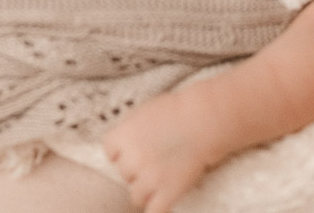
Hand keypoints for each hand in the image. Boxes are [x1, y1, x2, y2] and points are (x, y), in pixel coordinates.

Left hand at [103, 89, 220, 212]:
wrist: (203, 119)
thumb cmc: (177, 110)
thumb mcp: (144, 111)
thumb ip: (128, 129)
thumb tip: (121, 144)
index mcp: (123, 136)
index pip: (110, 151)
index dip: (123, 150)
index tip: (137, 146)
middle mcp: (131, 159)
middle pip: (124, 173)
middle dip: (137, 168)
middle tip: (156, 158)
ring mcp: (148, 179)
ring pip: (136, 195)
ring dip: (147, 189)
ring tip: (162, 177)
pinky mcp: (166, 193)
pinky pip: (153, 211)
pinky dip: (158, 206)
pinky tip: (165, 198)